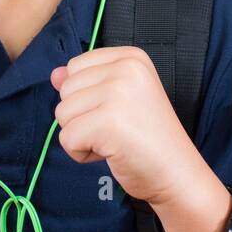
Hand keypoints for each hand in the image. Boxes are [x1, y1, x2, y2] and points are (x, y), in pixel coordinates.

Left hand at [50, 46, 200, 207]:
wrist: (177, 173)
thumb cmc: (148, 139)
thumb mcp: (119, 100)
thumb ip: (86, 83)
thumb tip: (55, 75)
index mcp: (132, 58)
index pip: (76, 66)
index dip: (87, 96)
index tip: (118, 112)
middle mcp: (126, 68)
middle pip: (66, 89)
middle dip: (81, 117)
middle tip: (117, 129)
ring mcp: (117, 93)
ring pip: (62, 113)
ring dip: (81, 135)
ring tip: (114, 141)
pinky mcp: (107, 122)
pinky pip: (67, 138)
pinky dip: (81, 153)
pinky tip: (110, 153)